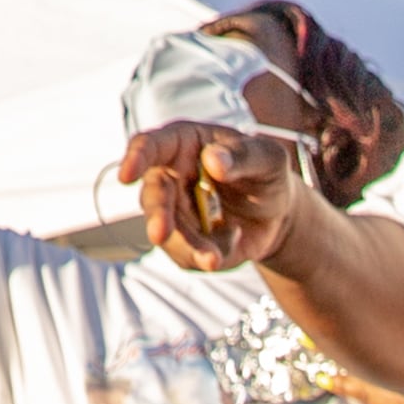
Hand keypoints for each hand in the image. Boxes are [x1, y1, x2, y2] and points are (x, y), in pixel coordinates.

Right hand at [118, 118, 309, 274]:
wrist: (277, 213)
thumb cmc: (266, 172)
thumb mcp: (267, 158)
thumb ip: (242, 157)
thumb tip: (213, 161)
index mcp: (183, 144)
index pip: (150, 146)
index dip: (135, 158)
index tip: (126, 175)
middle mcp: (170, 176)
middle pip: (152, 195)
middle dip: (156, 215)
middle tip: (160, 234)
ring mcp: (175, 211)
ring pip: (165, 232)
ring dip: (186, 247)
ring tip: (214, 259)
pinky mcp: (184, 241)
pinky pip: (184, 256)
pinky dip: (208, 257)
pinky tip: (232, 241)